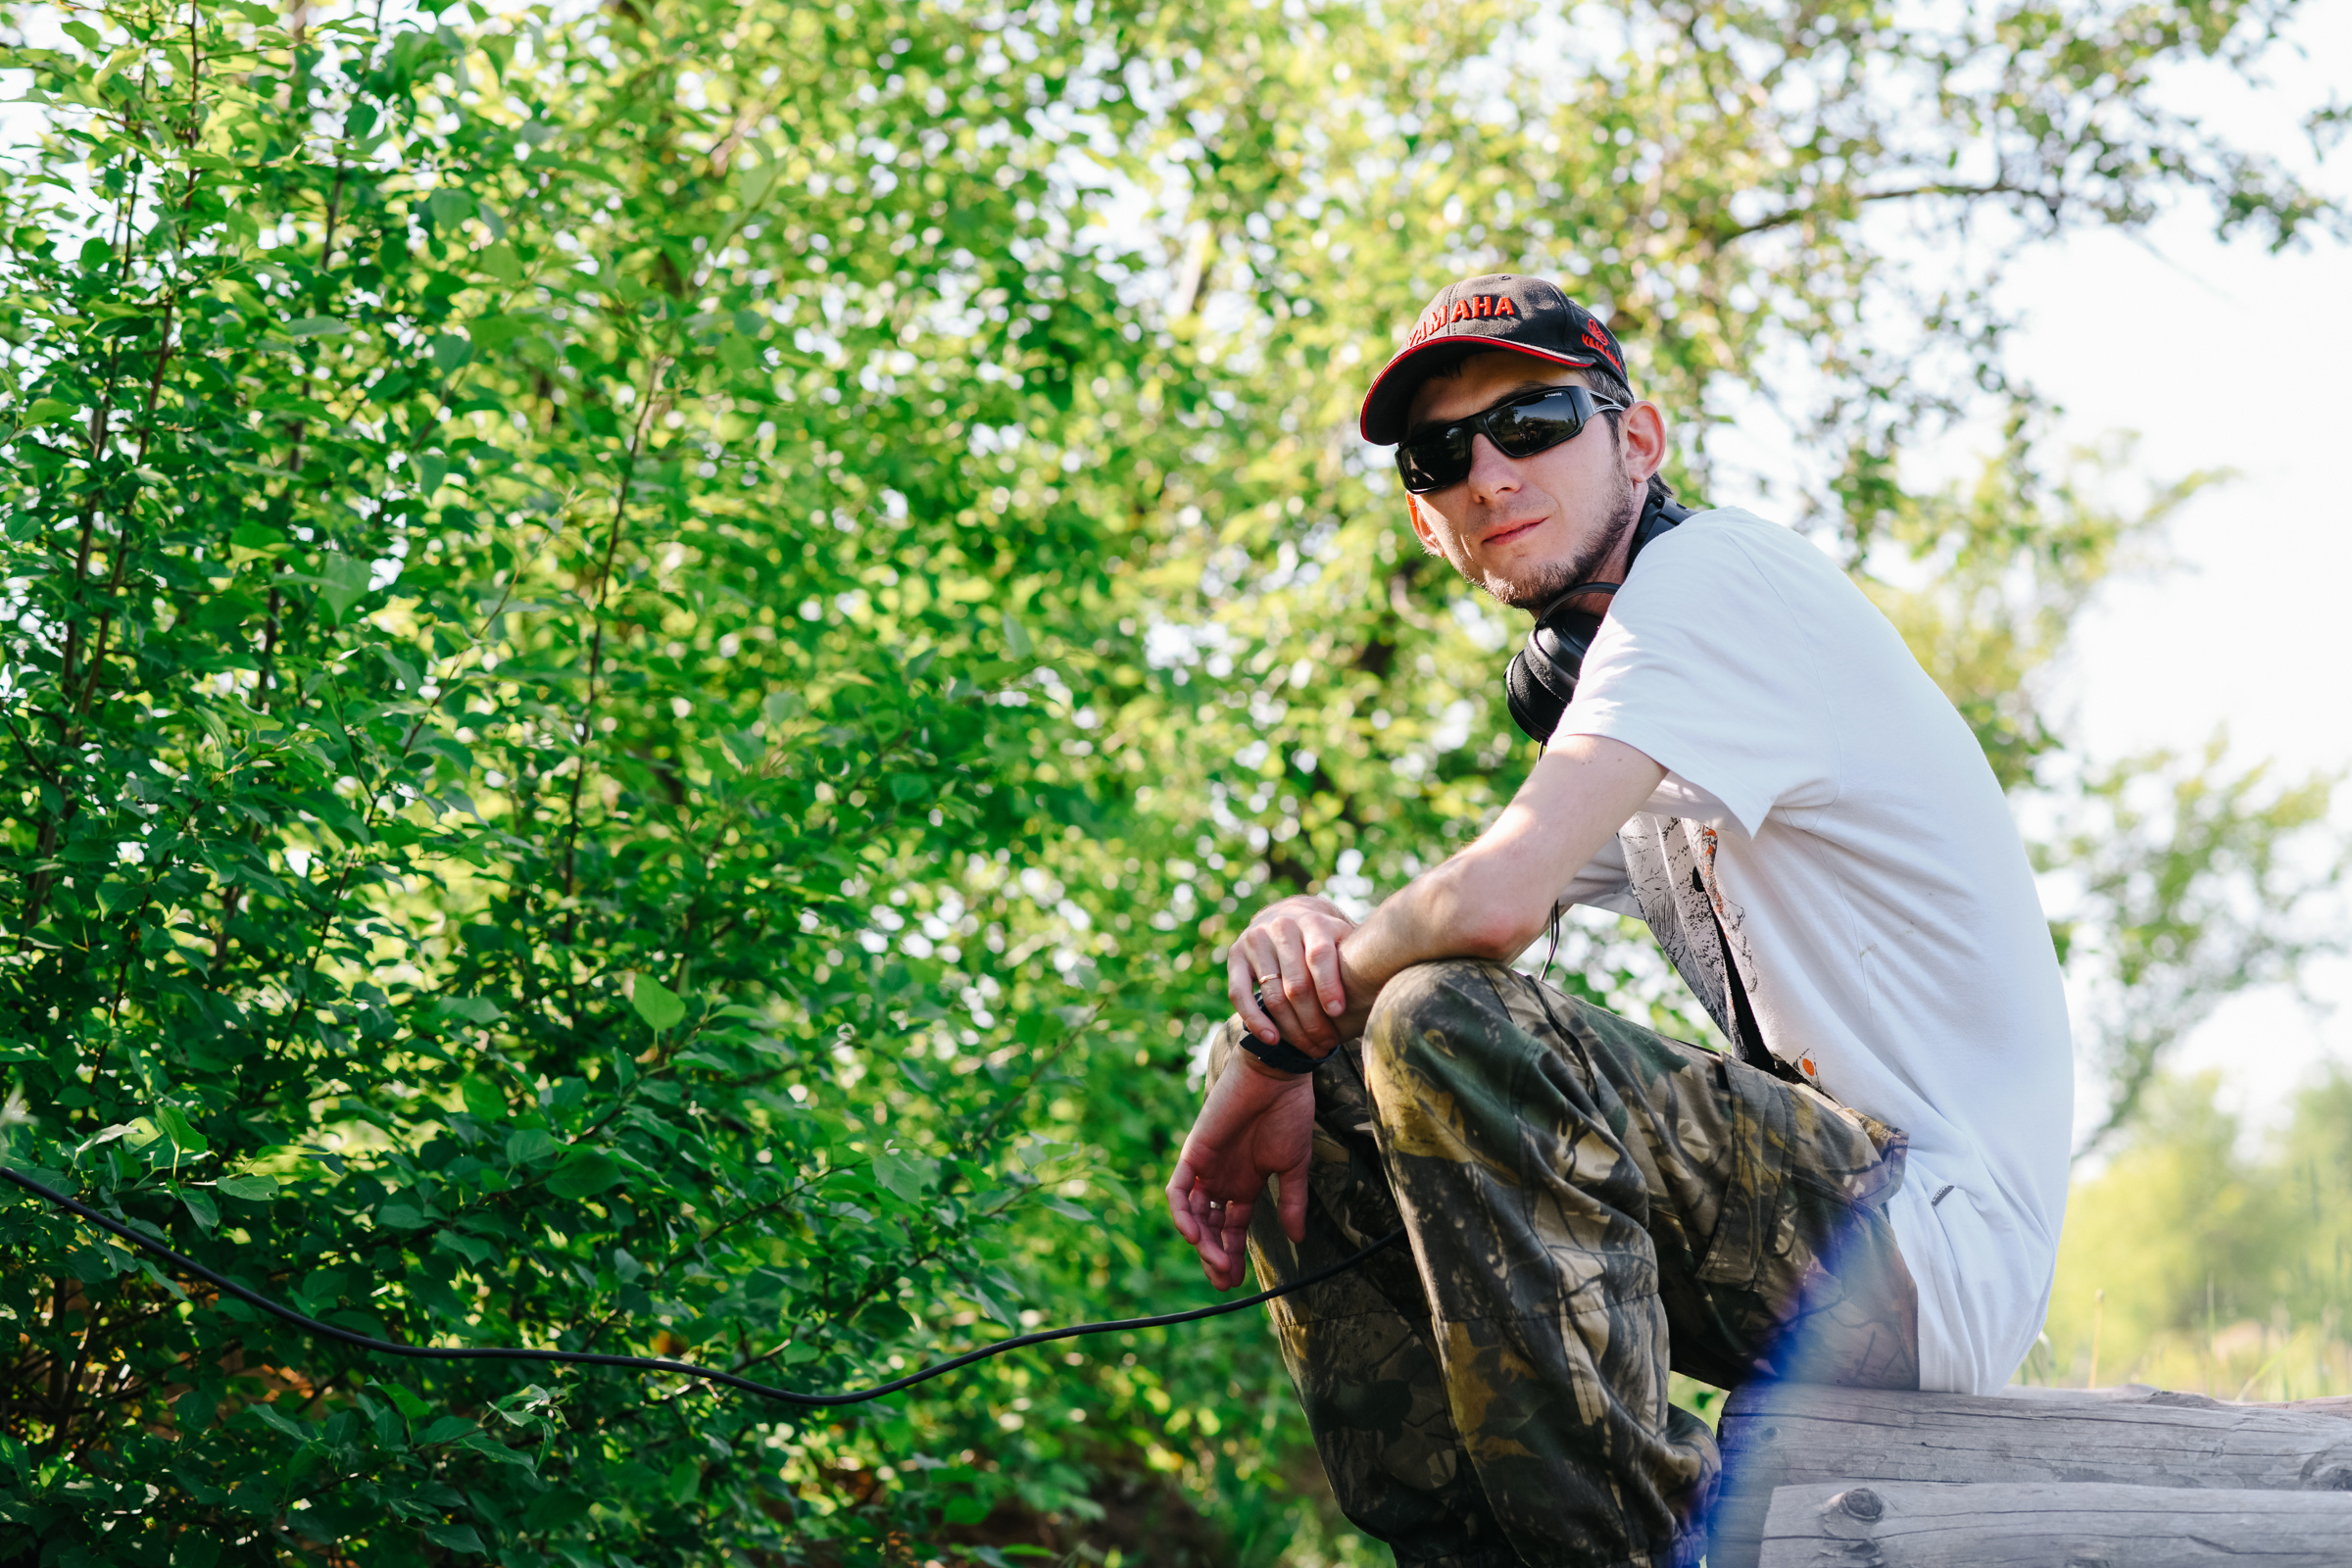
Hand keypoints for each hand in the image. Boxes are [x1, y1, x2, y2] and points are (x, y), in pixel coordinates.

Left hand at [1164, 1052, 1315, 1289]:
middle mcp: (1220, 1179)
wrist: (1279, 1077)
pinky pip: (1178, 1189)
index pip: (1229, 1229)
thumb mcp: (1293, 1168)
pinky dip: (1181, 1213)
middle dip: (1214, 1256)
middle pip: (1208, 1228)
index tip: (1236, 1281)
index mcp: (1243, 1185)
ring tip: (1216, 1265)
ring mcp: (1205, 1167)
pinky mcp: (1193, 1152)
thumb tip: (1299, 1239)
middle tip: (1225, 1280)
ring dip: (1200, 1242)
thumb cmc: (1289, 1115)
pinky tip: (1194, 1234)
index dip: (1231, 1255)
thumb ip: (1292, 1202)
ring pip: (1191, 1214)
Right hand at [1228, 895, 1356, 1055]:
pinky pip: (1240, 994)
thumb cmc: (1326, 939)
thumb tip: (1390, 983)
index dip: (1329, 987)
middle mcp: (1282, 927)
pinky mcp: (1236, 955)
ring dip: (1290, 1028)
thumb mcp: (1345, 939)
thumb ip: (1361, 957)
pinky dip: (1255, 1020)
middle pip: (1296, 983)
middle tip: (1327, 1045)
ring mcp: (1255, 940)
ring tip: (1309, 1049)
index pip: (1319, 956)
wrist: (1287, 915)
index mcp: (1313, 921)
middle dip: (1313, 1020)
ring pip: (1272, 993)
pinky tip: (1273, 1039)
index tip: (1339, 1014)